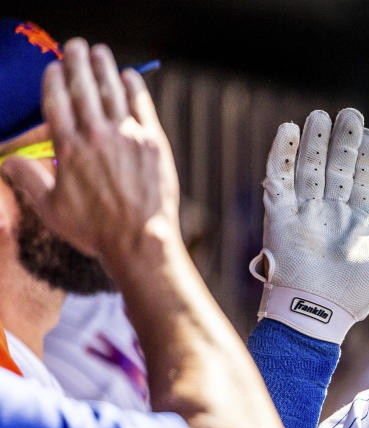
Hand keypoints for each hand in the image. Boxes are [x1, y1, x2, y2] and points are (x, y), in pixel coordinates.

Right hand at [0, 39, 179, 266]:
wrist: (140, 239)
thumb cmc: (94, 229)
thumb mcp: (50, 208)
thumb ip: (28, 179)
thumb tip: (8, 161)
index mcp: (67, 147)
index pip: (56, 101)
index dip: (54, 79)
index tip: (54, 67)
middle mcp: (95, 135)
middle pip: (82, 87)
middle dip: (76, 62)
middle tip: (75, 45)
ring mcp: (126, 136)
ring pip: (112, 90)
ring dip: (104, 67)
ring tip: (100, 52)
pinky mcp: (153, 142)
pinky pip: (142, 105)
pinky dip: (135, 87)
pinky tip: (130, 76)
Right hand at [251, 108, 368, 342]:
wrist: (316, 313)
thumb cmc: (357, 296)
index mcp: (358, 223)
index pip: (362, 180)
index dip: (365, 156)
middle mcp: (330, 214)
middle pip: (335, 168)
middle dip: (341, 141)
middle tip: (348, 114)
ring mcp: (304, 213)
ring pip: (309, 167)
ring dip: (314, 141)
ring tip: (320, 116)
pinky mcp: (277, 216)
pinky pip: (278, 178)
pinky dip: (282, 154)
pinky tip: (289, 131)